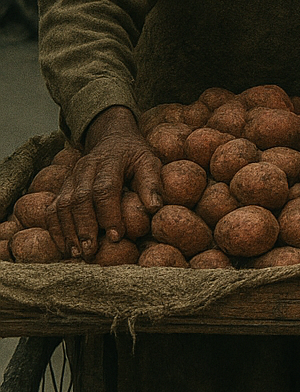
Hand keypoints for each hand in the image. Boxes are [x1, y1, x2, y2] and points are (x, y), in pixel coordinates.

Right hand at [46, 106, 162, 260]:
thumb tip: (155, 209)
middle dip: (84, 227)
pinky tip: (63, 246)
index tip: (116, 236)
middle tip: (91, 251)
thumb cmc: (134, 155)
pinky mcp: (62, 186)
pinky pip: (52, 208)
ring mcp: (71, 177)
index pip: (105, 188)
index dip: (109, 214)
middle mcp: (85, 168)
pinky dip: (55, 229)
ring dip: (67, 231)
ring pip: (62, 205)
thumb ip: (152, 184)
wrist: (112, 137)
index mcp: (109, 161)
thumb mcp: (149, 161)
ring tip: (76, 254)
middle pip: (79, 199)